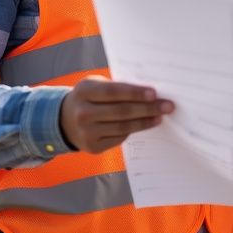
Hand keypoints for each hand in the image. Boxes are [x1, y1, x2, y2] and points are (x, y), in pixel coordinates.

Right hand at [59, 75, 173, 152]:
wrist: (64, 120)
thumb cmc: (90, 97)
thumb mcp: (96, 86)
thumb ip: (117, 88)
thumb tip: (150, 93)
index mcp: (84, 91)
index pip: (113, 92)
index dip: (135, 93)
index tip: (154, 93)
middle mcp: (83, 113)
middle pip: (121, 111)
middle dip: (148, 108)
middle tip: (168, 106)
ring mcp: (86, 132)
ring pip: (123, 127)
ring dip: (145, 122)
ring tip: (160, 117)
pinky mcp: (92, 147)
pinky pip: (119, 138)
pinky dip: (134, 130)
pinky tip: (146, 124)